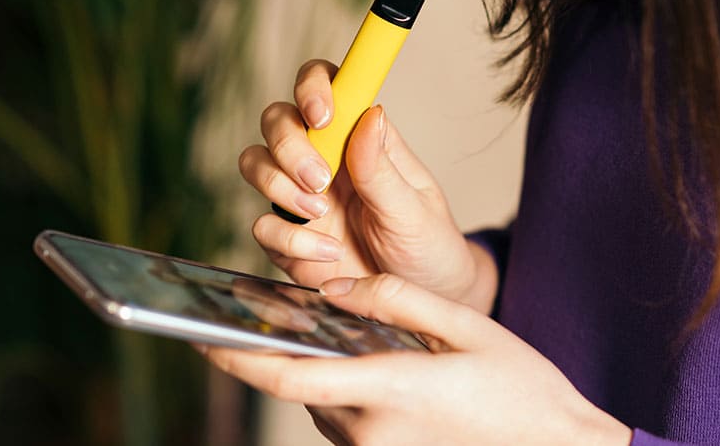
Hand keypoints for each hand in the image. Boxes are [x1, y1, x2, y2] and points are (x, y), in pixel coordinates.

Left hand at [202, 274, 631, 445]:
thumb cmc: (521, 390)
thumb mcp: (466, 327)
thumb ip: (396, 299)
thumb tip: (337, 288)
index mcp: (389, 391)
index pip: (289, 379)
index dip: (235, 359)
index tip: (199, 337)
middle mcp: (371, 432)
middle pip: (301, 387)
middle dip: (288, 351)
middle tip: (290, 311)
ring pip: (322, 405)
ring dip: (319, 371)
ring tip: (342, 334)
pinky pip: (346, 422)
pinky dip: (342, 391)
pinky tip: (369, 365)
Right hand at [239, 59, 496, 310]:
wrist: (421, 303)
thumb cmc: (427, 247)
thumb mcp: (415, 211)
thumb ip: (383, 169)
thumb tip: (371, 113)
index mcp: (360, 139)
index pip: (327, 86)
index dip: (313, 87)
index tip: (322, 115)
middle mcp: (324, 160)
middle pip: (278, 120)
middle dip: (289, 145)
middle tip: (320, 180)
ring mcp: (301, 198)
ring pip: (255, 163)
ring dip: (279, 186)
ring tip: (320, 214)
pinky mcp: (288, 239)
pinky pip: (262, 227)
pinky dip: (289, 240)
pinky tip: (328, 255)